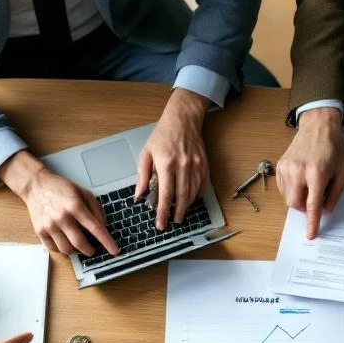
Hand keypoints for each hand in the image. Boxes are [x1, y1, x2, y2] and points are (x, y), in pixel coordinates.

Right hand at [0, 151, 118, 256]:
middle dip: (90, 250)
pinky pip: (53, 248)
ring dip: (76, 251)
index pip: (95, 229)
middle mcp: (62, 217)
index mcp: (75, 206)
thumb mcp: (83, 192)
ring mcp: (49, 225)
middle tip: (93, 249)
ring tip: (79, 246)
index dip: (107, 242)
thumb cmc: (61, 188)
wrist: (36, 185)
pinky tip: (66, 243)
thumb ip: (96, 209)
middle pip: (80, 244)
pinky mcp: (40, 231)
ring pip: (67, 249)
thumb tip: (104, 227)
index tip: (115, 251)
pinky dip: (62, 250)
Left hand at [135, 89, 210, 231]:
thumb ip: (142, 175)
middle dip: (177, 213)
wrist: (183, 119)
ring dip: (187, 206)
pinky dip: (197, 195)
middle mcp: (183, 165)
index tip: (160, 223)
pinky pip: (202, 186)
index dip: (163, 212)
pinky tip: (190, 199)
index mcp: (166, 163)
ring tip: (180, 213)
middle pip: (182, 197)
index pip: (165, 194)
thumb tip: (139, 195)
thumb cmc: (163, 134)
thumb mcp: (146, 152)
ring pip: (193, 193)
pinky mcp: (204, 164)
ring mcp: (196, 165)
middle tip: (172, 222)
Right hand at [276, 108, 343, 238]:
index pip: (312, 205)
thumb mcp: (342, 172)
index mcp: (316, 173)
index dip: (312, 222)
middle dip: (303, 208)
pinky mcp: (280, 166)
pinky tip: (300, 179)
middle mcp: (298, 171)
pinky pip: (283, 188)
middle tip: (313, 198)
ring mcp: (286, 168)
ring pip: (287, 198)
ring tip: (308, 184)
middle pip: (295, 204)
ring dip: (298, 198)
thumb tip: (325, 210)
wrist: (318, 126)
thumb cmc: (333, 148)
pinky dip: (291, 190)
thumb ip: (334, 193)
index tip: (310, 234)